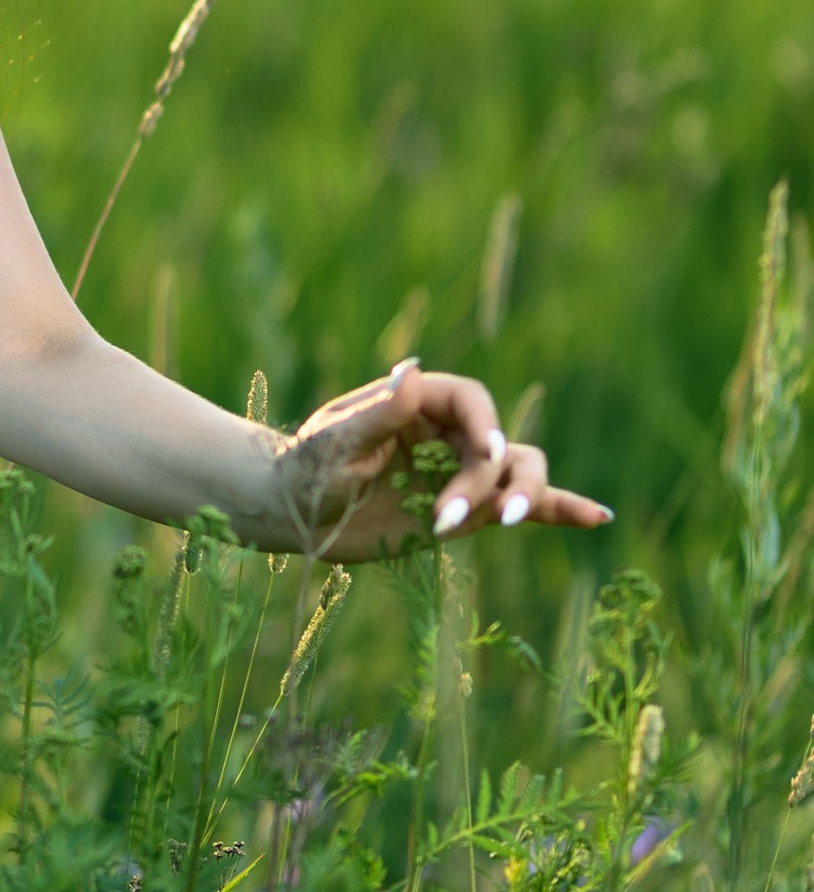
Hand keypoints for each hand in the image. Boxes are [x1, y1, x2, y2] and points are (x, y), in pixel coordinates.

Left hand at [265, 360, 611, 561]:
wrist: (293, 512)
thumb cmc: (305, 468)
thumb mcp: (334, 441)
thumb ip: (378, 413)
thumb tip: (411, 371)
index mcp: (418, 401)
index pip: (470, 400)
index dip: (484, 423)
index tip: (483, 453)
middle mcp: (446, 433)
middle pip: (499, 442)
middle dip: (493, 477)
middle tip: (464, 516)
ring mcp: (459, 471)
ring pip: (516, 471)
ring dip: (523, 497)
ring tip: (507, 520)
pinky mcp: (465, 510)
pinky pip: (516, 506)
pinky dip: (557, 509)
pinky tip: (597, 516)